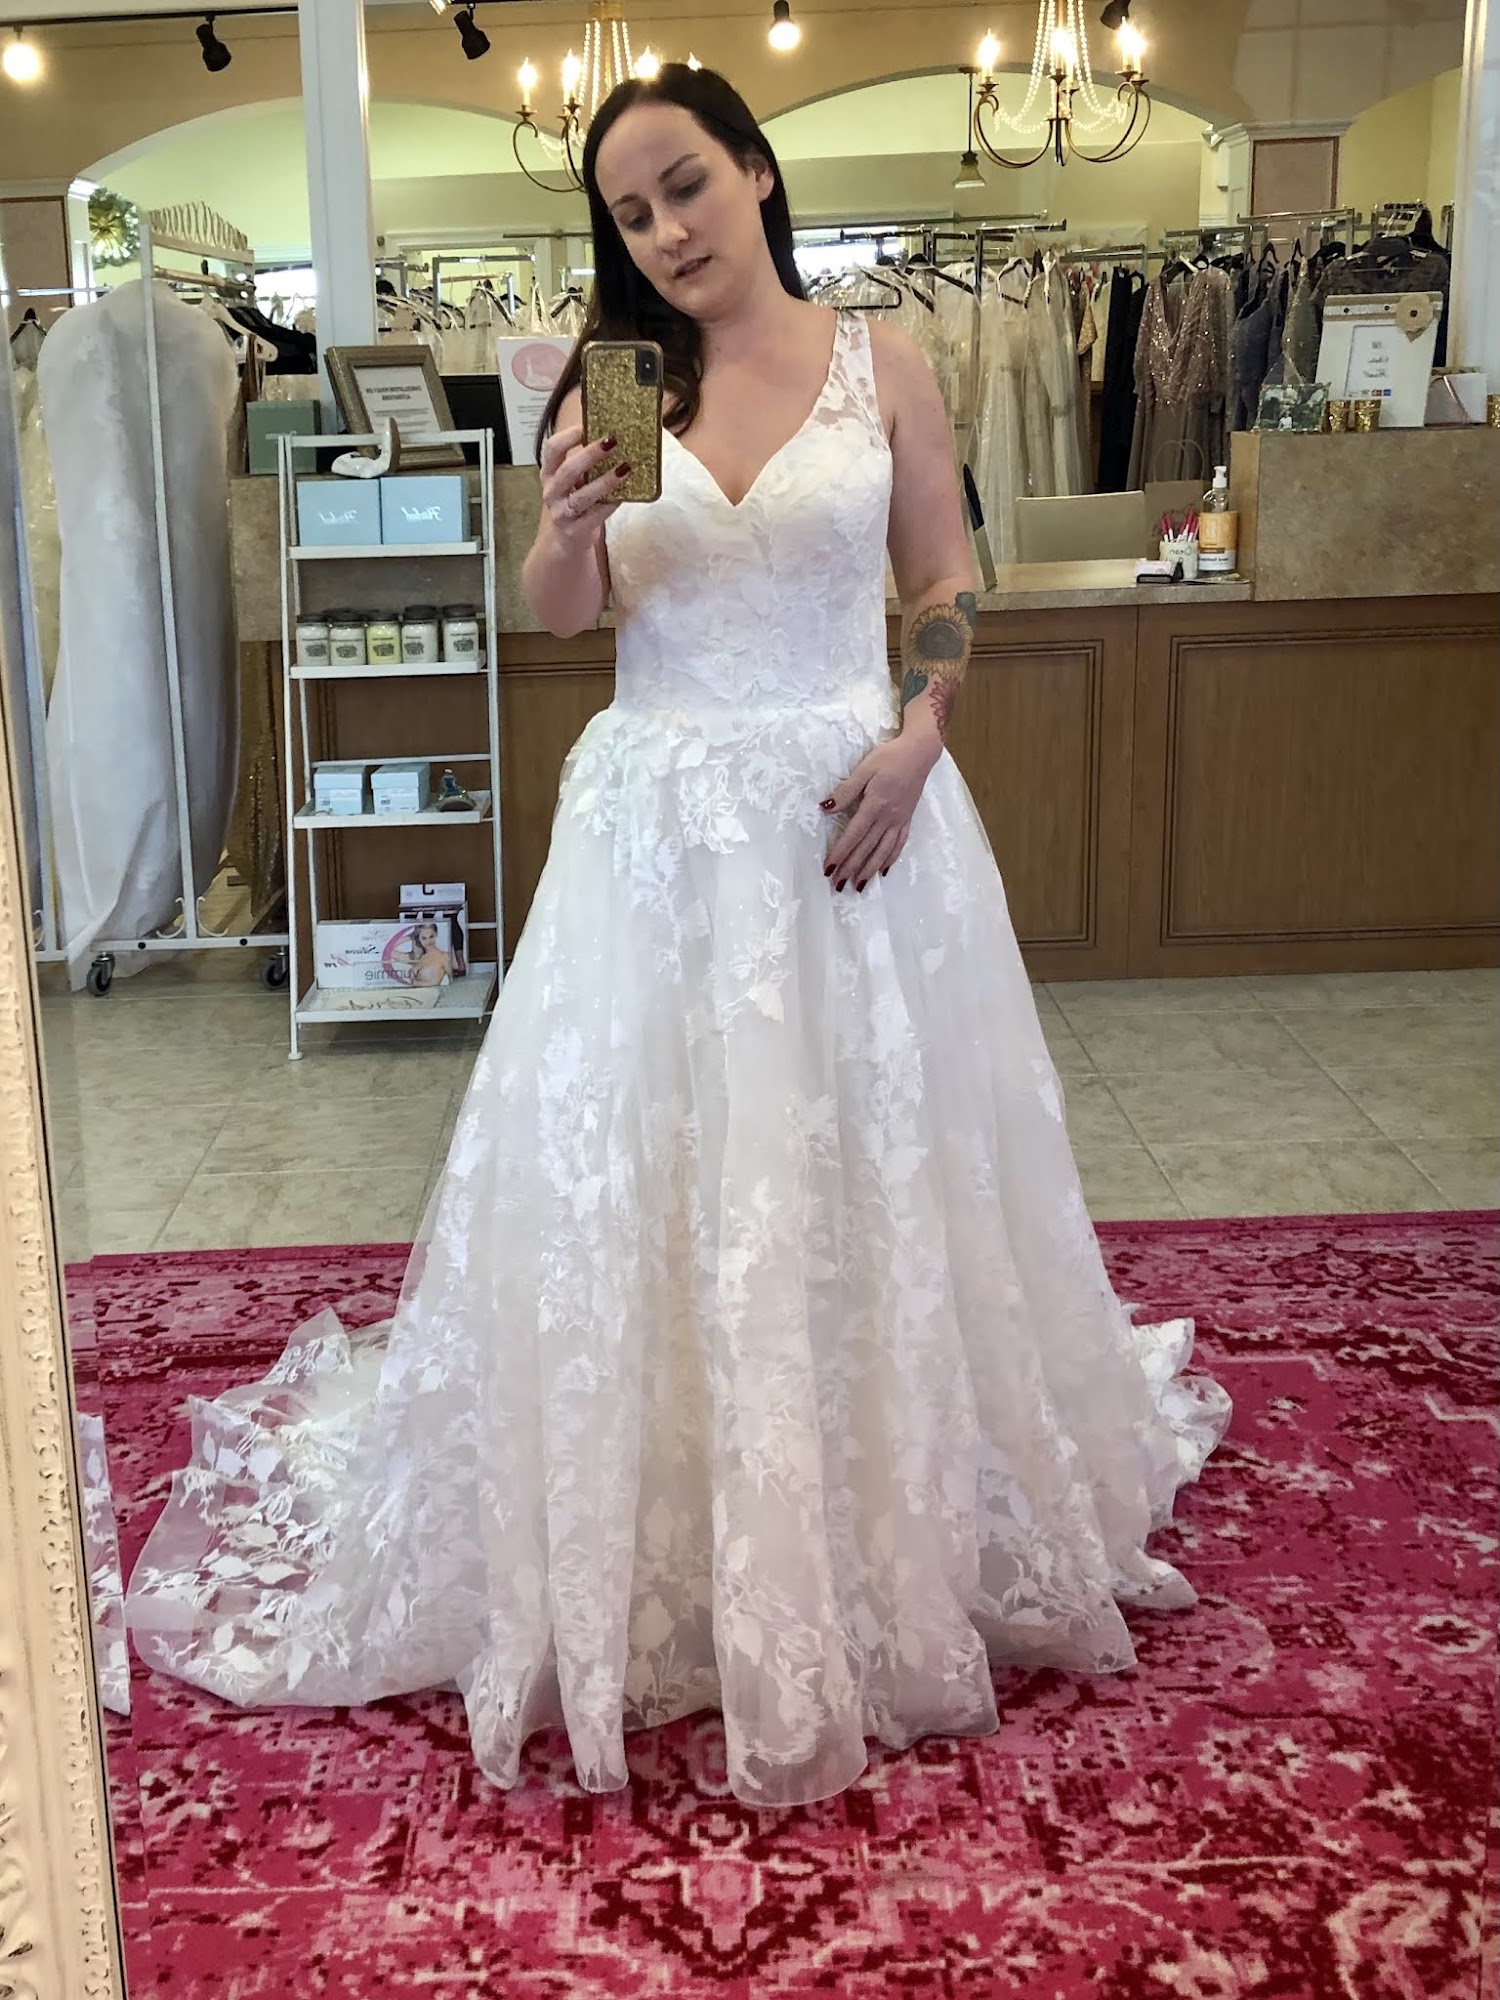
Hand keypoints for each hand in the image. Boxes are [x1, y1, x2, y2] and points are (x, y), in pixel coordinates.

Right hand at [539, 424, 630, 548]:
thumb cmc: (575, 501)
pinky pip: (595, 516)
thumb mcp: (575, 479)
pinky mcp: (575, 530)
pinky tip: (624, 495)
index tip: (589, 425)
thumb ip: (586, 461)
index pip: (553, 448)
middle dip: (590, 454)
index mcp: (550, 472)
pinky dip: (610, 504)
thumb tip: (614, 435)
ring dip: (605, 481)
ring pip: (582, 496)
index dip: (569, 435)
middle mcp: (552, 491)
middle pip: (568, 470)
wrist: (568, 539)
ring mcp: (562, 512)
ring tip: (624, 468)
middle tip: (612, 441)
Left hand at [820, 731, 941, 891]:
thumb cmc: (890, 757)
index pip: (853, 835)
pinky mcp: (908, 820)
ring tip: (859, 886)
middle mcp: (888, 818)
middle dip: (851, 869)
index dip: (840, 853)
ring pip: (883, 851)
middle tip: (838, 886)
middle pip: (867, 849)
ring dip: (870, 870)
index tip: (829, 869)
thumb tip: (826, 808)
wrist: (921, 753)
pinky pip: (899, 844)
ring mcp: (900, 821)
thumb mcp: (864, 768)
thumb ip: (846, 790)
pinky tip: (883, 871)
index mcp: (875, 805)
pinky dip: (890, 859)